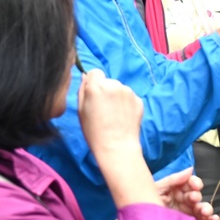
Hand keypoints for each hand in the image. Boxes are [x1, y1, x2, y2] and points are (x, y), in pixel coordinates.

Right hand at [79, 69, 159, 208]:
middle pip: (108, 81)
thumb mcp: (81, 111)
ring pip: (119, 89)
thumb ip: (82, 91)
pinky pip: (129, 98)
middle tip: (103, 109)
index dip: (93, 83)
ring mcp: (128, 91)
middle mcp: (114, 84)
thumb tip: (86, 77)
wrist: (117, 147)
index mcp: (96, 86)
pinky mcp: (138, 100)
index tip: (93, 95)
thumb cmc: (94, 132)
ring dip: (116, 97)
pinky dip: (126, 104)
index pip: (95, 72)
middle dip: (105, 91)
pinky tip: (123, 118)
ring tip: (114, 116)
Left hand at [155, 168, 218, 219]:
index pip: (190, 184)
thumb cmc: (145, 203)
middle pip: (196, 197)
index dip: (195, 183)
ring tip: (205, 211)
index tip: (196, 185)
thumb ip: (174, 179)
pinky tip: (214, 219)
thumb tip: (190, 170)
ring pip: (201, 210)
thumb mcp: (158, 188)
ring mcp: (187, 215)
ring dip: (206, 209)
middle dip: (197, 197)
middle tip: (193, 199)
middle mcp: (183, 202)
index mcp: (177, 190)